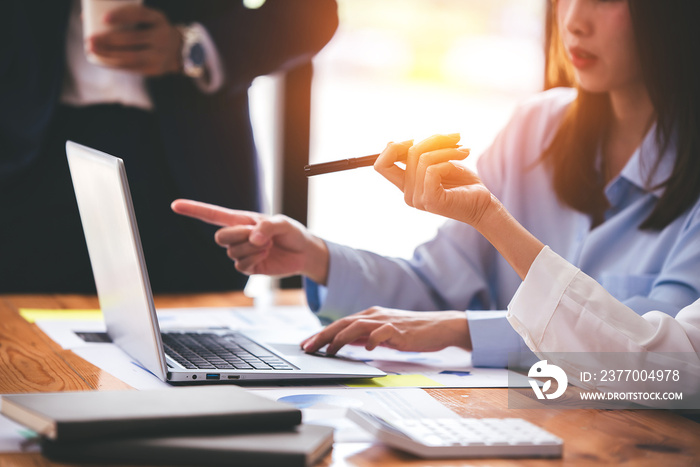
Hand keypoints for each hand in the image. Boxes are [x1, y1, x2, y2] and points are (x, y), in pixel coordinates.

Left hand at [88, 4, 181, 75]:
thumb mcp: (145, 19)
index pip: (140, 15)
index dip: (122, 16)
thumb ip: (122, 16)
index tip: (103, 19)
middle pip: (132, 38)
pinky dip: (115, 64)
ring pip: (131, 56)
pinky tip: (102, 60)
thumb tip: (85, 18)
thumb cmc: (149, 29)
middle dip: (108, 39)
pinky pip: (132, 68)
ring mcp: (159, 55)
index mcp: (158, 19)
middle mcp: (162, 36)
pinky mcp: (155, 69)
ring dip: (108, 54)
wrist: (176, 50)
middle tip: (89, 39)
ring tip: (91, 49)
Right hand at [171, 199, 329, 282]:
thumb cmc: (292, 232)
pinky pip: (240, 266)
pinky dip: (254, 260)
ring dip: (253, 249)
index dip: (194, 209)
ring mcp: (241, 252)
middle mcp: (238, 235)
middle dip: (239, 236)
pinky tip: (265, 255)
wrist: (302, 253)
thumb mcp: (283, 223)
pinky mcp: (248, 266)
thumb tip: (252, 238)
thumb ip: (267, 227)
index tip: (175, 205)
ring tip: (268, 245)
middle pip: (220, 237)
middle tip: (260, 235)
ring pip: (232, 252)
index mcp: (241, 220)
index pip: (212, 214)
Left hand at [301, 307, 470, 354]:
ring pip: (356, 326)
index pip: (340, 323)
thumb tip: (345, 343)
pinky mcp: (399, 329)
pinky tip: (366, 349)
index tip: (306, 344)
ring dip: (340, 339)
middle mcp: (375, 315)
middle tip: (307, 348)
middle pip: (343, 323)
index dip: (321, 333)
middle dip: (322, 336)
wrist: (439, 326)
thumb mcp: (384, 333)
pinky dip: (371, 340)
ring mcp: (386, 321)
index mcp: (370, 315)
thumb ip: (366, 335)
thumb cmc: (412, 331)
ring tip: (329, 351)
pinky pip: (381, 333)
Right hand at [375, 134, 492, 226]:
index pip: (381, 165)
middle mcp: (408, 195)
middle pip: (406, 154)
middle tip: (455, 138)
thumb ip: (419, 155)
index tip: (414, 140)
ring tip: (464, 151)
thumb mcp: (438, 163)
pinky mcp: (430, 200)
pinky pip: (432, 169)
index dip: (393, 148)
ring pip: (423, 159)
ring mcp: (418, 199)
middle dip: (431, 139)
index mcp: (406, 186)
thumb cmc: (464, 183)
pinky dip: (449, 161)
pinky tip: (461, 165)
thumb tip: (391, 142)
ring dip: (447, 149)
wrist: (483, 204)